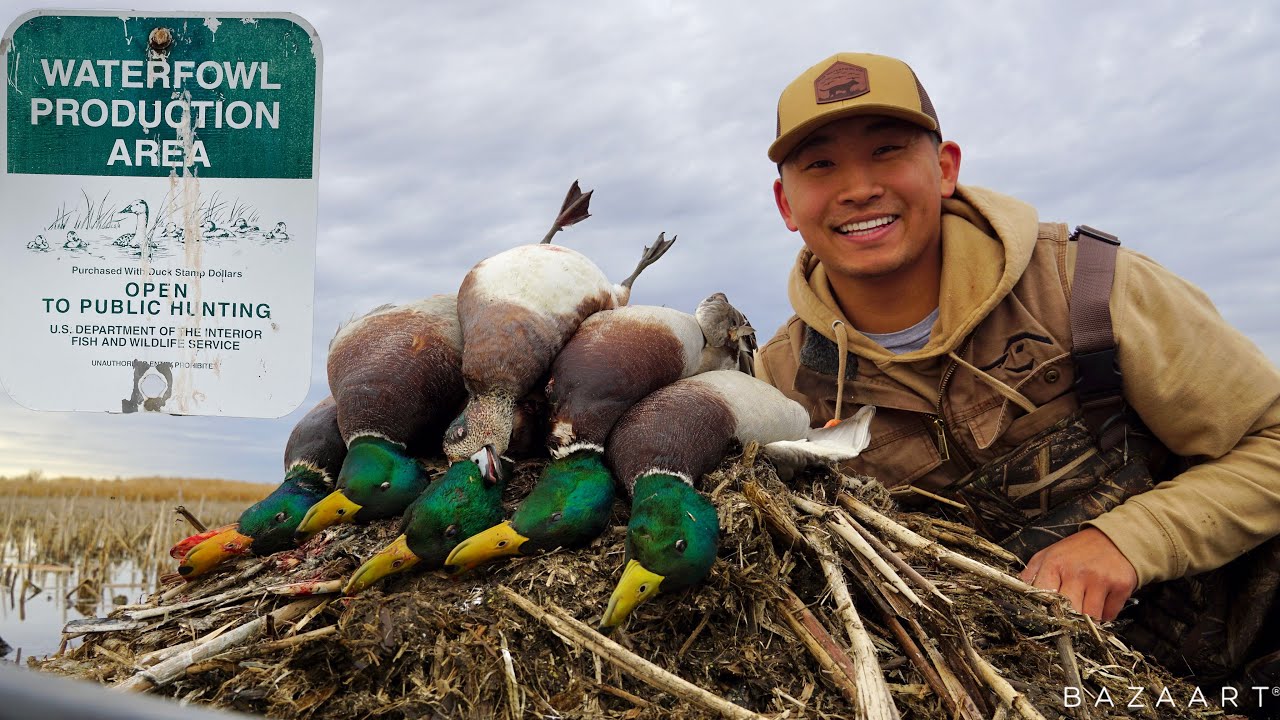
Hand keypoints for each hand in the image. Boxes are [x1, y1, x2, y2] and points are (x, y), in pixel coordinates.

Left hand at [1019, 527, 1136, 620]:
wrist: (1115, 538)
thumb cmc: (1078, 550)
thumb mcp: (1049, 555)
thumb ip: (1031, 574)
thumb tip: (1016, 594)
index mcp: (1054, 564)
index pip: (1042, 597)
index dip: (1044, 611)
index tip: (1047, 617)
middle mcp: (1077, 572)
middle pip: (1067, 613)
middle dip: (1067, 619)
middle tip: (1068, 618)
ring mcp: (1100, 580)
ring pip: (1089, 618)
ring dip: (1087, 620)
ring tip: (1085, 605)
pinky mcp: (1121, 586)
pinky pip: (1110, 615)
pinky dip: (1105, 615)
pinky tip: (1102, 601)